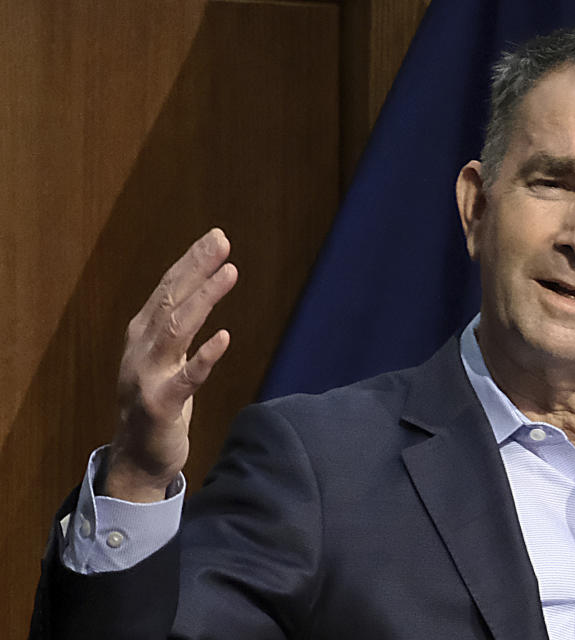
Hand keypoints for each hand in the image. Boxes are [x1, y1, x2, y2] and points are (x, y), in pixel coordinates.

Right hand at [102, 228, 237, 501]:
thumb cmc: (158, 403)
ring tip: (229, 273)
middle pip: (170, 299)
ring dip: (203, 299)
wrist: (138, 458)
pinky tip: (224, 337)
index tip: (216, 237)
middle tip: (221, 240)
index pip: (168, 288)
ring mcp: (148, 376)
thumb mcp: (166, 358)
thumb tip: (198, 287)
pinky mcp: (161, 405)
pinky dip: (204, 357)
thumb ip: (176, 326)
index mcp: (143, 335)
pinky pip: (186, 379)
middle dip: (196, 267)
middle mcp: (141, 349)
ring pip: (176, 330)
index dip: (191, 262)